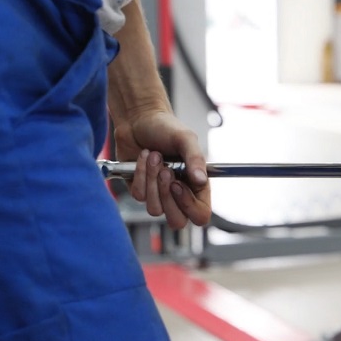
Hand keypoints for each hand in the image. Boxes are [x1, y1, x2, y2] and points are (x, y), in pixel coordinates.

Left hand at [113, 110, 210, 228]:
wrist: (139, 119)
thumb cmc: (166, 128)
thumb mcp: (185, 138)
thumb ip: (196, 159)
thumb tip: (201, 180)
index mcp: (197, 187)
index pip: (200, 215)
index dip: (189, 206)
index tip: (178, 183)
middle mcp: (179, 195)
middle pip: (177, 221)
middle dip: (167, 196)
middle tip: (166, 170)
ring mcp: (158, 195)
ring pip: (155, 209)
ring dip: (151, 180)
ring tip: (154, 156)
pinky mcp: (140, 190)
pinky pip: (139, 195)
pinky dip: (139, 174)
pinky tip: (143, 157)